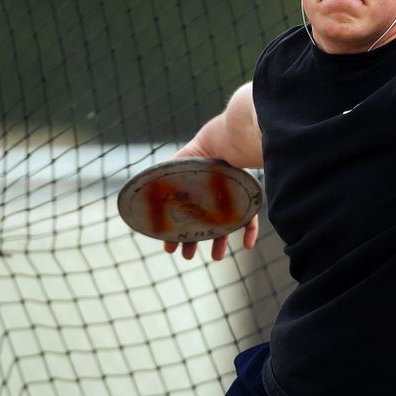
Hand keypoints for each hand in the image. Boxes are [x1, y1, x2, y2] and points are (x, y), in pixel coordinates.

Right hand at [162, 138, 259, 260]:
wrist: (229, 138)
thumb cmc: (204, 148)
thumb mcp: (179, 164)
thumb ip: (163, 178)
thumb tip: (144, 192)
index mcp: (196, 190)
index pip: (184, 216)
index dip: (176, 232)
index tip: (169, 247)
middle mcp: (213, 195)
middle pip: (204, 223)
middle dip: (194, 240)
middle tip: (187, 255)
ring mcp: (232, 196)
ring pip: (226, 223)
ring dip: (220, 241)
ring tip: (215, 257)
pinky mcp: (248, 195)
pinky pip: (251, 216)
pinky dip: (249, 231)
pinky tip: (246, 245)